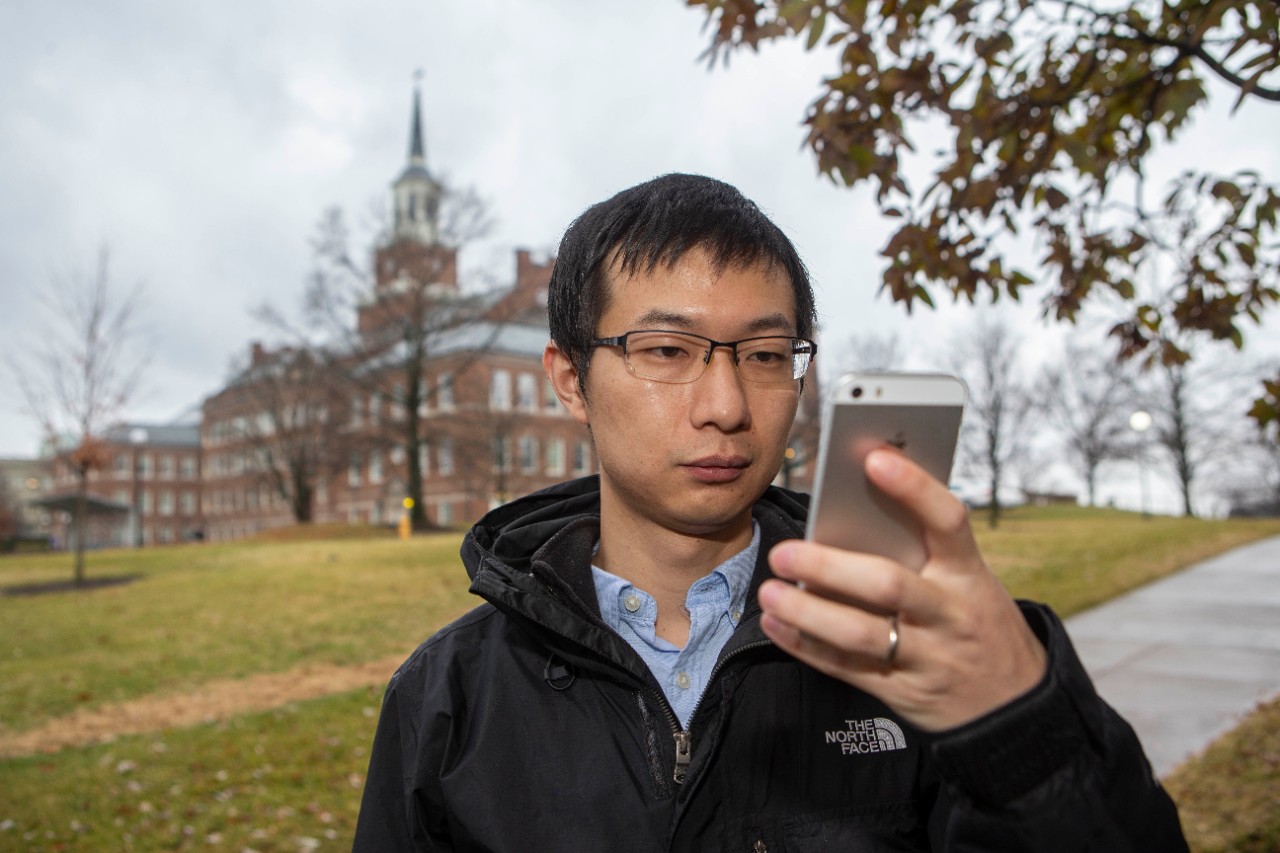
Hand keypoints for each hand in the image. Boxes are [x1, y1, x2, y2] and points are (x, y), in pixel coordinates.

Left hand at [759, 448, 1046, 731]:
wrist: (1014, 701)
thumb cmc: (972, 618)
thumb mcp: (967, 580)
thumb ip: (920, 551)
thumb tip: (845, 512)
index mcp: (969, 573)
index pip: (948, 521)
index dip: (914, 488)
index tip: (873, 458)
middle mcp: (951, 613)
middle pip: (889, 585)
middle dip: (830, 566)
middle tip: (783, 552)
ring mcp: (928, 656)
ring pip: (861, 635)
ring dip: (808, 612)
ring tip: (771, 591)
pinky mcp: (903, 691)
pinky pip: (847, 669)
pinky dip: (806, 645)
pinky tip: (777, 623)